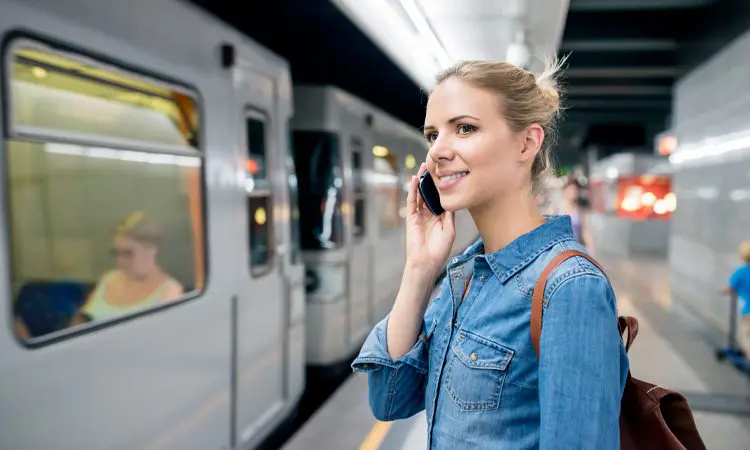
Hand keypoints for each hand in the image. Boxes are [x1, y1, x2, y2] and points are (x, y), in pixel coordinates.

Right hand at [404, 163, 454, 277]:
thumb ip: (449, 214)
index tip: (446, 173)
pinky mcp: (411, 217)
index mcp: (440, 218)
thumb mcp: (449, 230)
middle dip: (431, 180)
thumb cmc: (439, 250)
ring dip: (421, 181)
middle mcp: (429, 214)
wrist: (426, 262)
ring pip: (420, 194)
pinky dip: (413, 190)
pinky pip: (412, 201)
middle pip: (430, 193)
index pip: (441, 198)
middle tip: (434, 164)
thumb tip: (451, 199)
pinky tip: (415, 179)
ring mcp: (420, 215)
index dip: (442, 186)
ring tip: (423, 167)